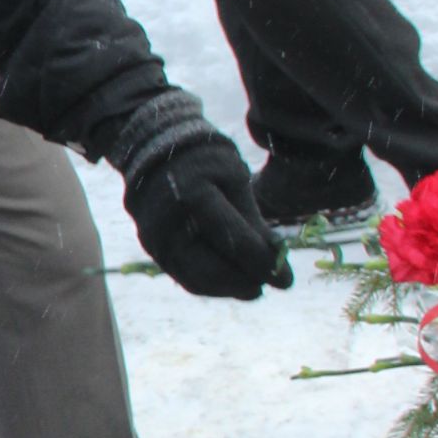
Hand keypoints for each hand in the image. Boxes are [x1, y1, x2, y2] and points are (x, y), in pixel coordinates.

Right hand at [125, 131, 291, 300]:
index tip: (286, 280)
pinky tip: (230, 280)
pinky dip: (210, 283)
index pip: (234, 242)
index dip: (262, 264)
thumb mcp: (235, 180)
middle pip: (210, 270)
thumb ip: (252, 222)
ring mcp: (154, 238)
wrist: (156, 149)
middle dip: (244, 282)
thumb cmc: (204, 161)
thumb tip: (277, 262)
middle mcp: (168, 222)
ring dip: (228, 289)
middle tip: (268, 285)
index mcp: (193, 196)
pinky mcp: (151, 247)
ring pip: (195, 280)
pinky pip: (182, 275)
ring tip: (253, 286)